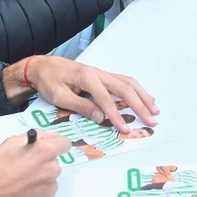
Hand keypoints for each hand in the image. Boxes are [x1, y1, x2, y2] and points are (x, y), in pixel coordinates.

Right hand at [0, 131, 72, 196]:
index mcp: (44, 152)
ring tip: (20, 184)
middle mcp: (52, 170)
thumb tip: (49, 136)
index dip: (56, 145)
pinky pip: (46, 195)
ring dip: (40, 180)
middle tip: (25, 169)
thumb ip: (35, 136)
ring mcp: (50, 189)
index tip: (50, 149)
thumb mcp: (10, 143)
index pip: (65, 144)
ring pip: (50, 180)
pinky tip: (22, 194)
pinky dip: (38, 195)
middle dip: (44, 164)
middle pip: (55, 163)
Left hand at [7, 54, 159, 130]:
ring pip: (128, 83)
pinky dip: (136, 90)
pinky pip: (123, 82)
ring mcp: (101, 73)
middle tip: (152, 120)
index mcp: (87, 77)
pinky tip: (145, 97)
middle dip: (140, 105)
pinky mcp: (101, 76)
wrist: (41, 66)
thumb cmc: (48, 81)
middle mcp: (99, 73)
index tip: (125, 129)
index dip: (116, 116)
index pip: (106, 99)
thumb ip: (80, 106)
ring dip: (143, 96)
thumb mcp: (59, 96)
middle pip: (125, 88)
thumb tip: (101, 118)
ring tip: (155, 110)